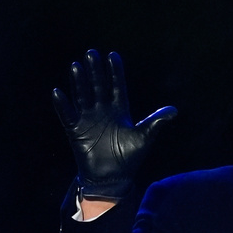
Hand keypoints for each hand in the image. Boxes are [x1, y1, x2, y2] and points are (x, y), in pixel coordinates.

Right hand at [52, 50, 176, 200]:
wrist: (112, 180)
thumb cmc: (129, 159)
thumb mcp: (144, 137)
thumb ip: (156, 121)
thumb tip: (175, 110)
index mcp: (119, 111)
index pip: (116, 86)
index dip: (115, 72)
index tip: (113, 56)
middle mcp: (102, 111)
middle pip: (98, 86)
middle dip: (95, 70)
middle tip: (91, 52)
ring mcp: (88, 120)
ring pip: (82, 95)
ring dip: (79, 82)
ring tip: (76, 65)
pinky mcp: (76, 131)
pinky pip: (67, 115)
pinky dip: (62, 105)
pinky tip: (58, 92)